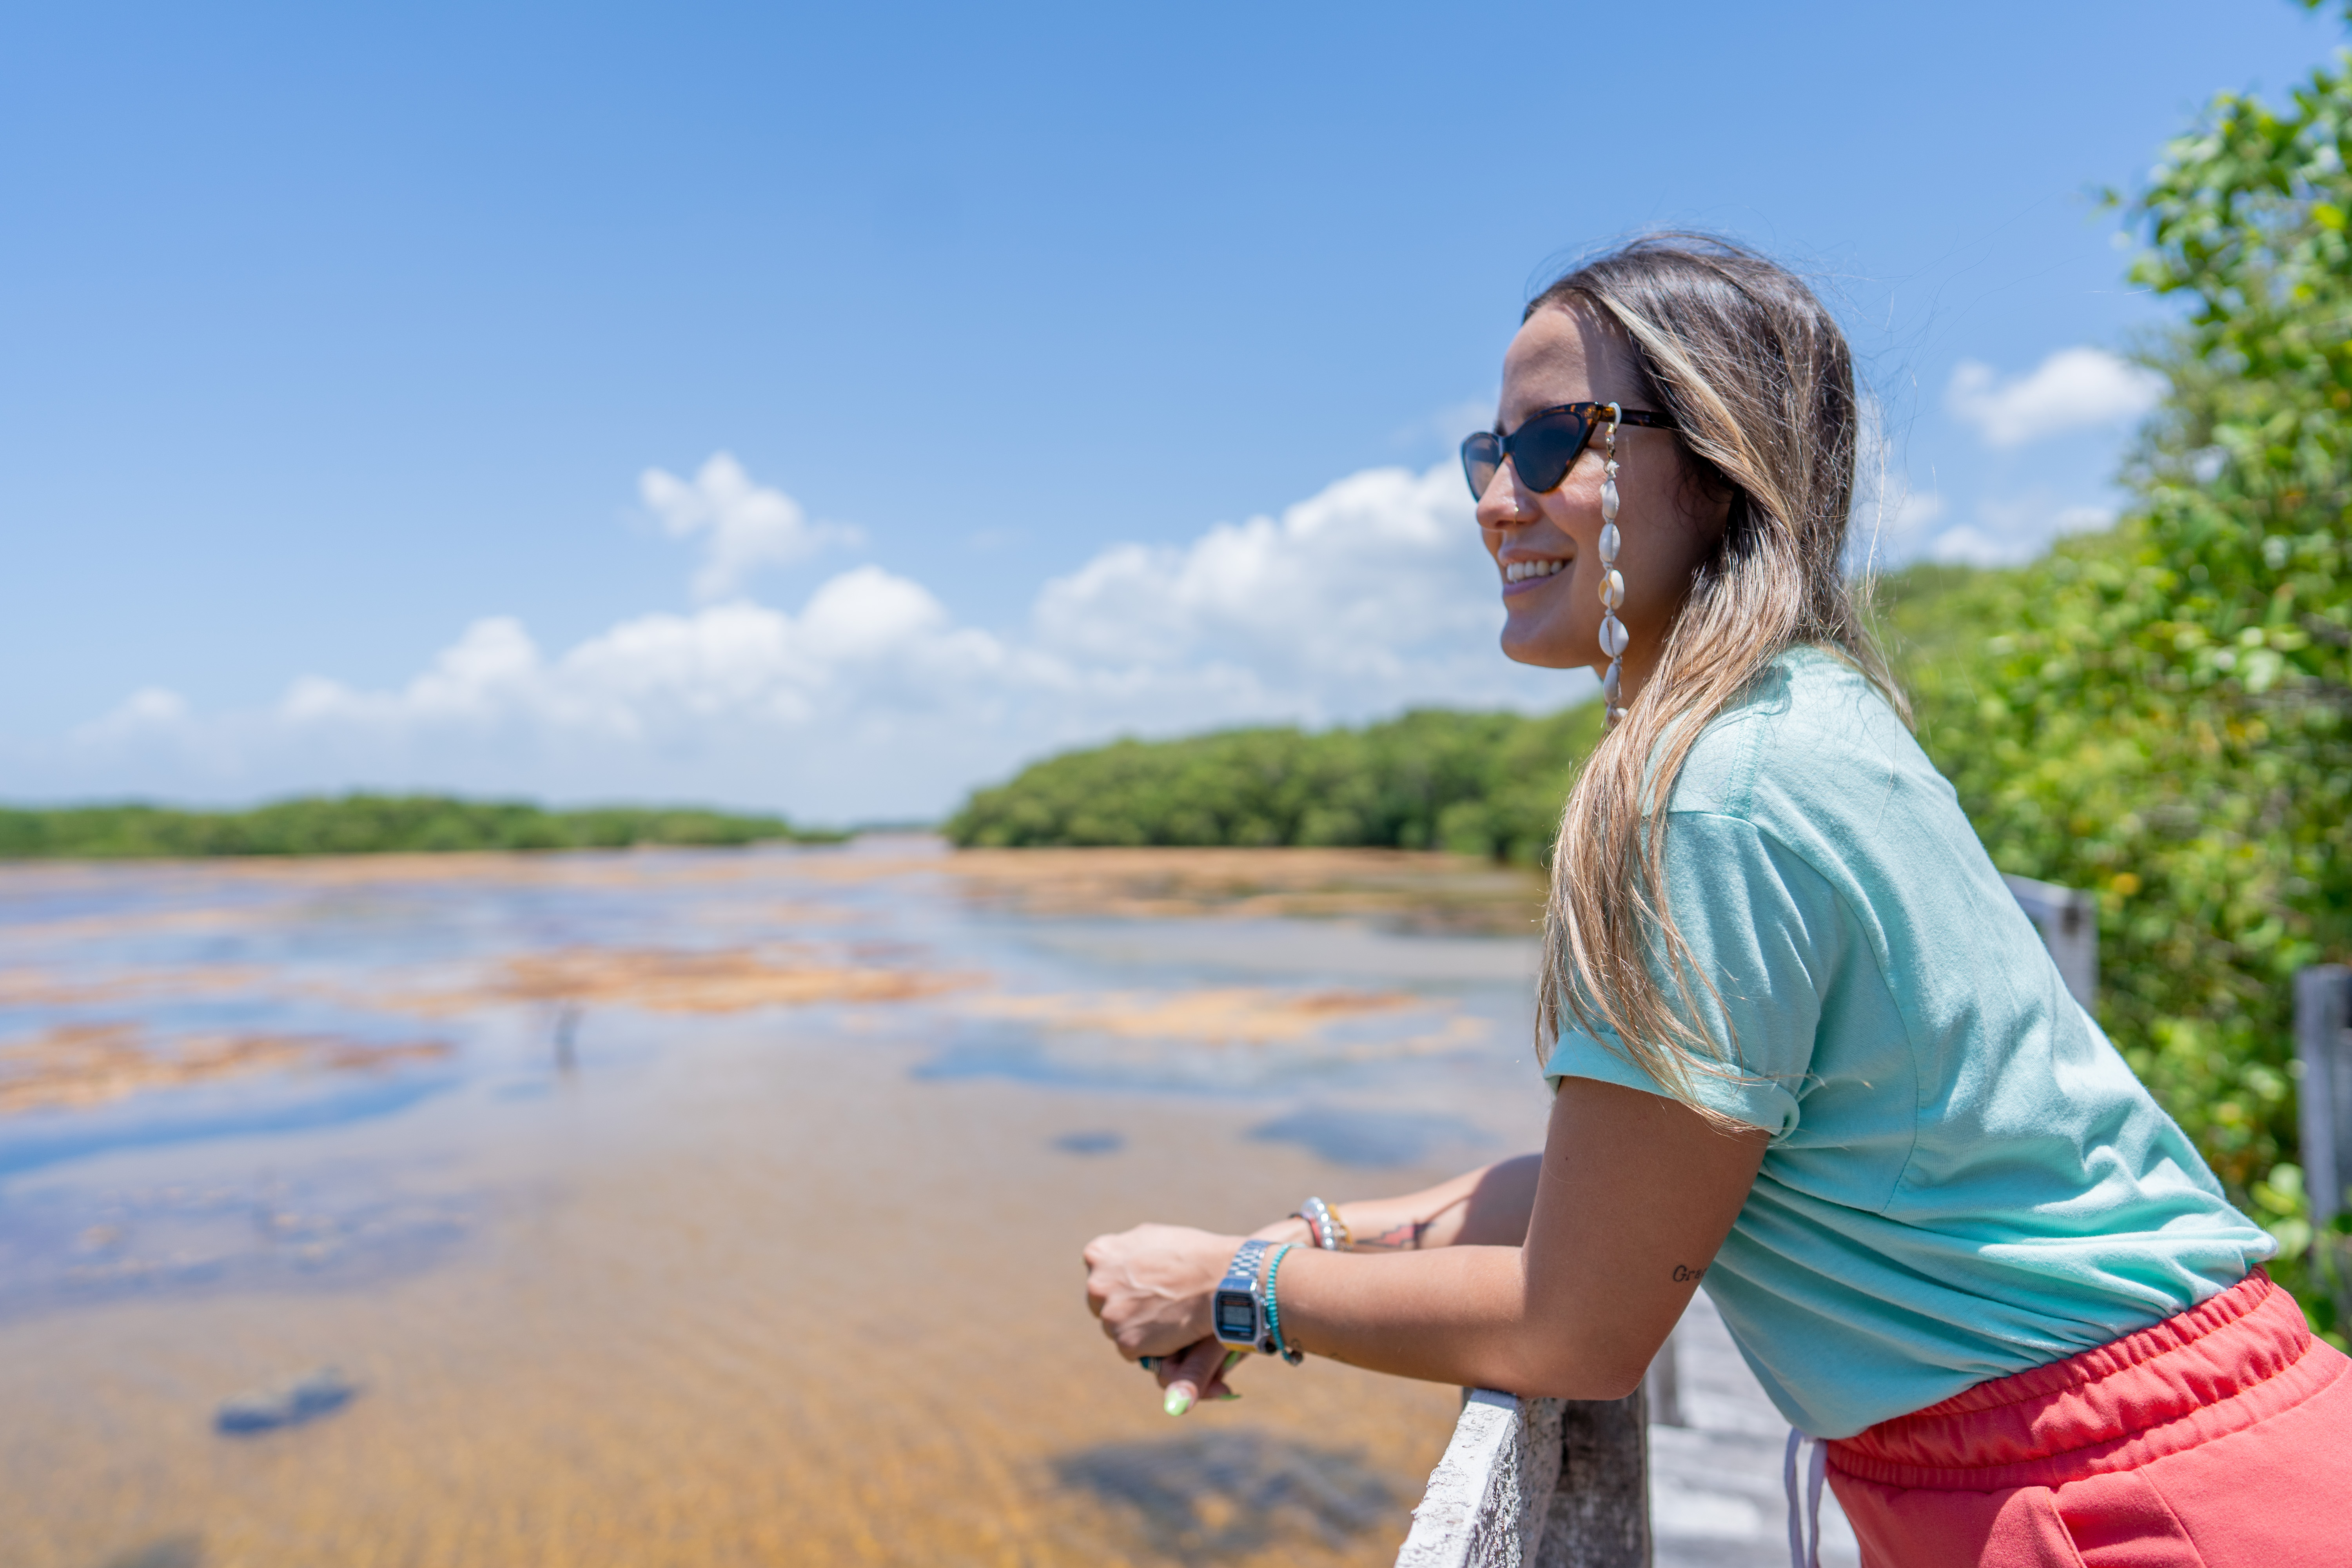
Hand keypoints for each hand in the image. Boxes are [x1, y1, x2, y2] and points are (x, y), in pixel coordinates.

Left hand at [1082, 1223, 1239, 1360]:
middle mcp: (1097, 1284)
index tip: (1144, 1285)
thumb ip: (1123, 1250)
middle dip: (1125, 1307)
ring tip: (1168, 1315)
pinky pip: (1132, 1349)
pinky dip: (1149, 1346)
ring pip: (1117, 1329)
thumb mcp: (1150, 1236)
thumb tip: (1100, 1257)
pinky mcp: (1126, 1342)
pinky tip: (1171, 1331)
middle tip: (1157, 1304)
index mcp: (1099, 1255)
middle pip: (1103, 1305)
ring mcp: (1111, 1315)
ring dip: (1138, 1327)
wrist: (1222, 1279)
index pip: (1100, 1276)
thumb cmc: (1192, 1254)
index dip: (1123, 1283)